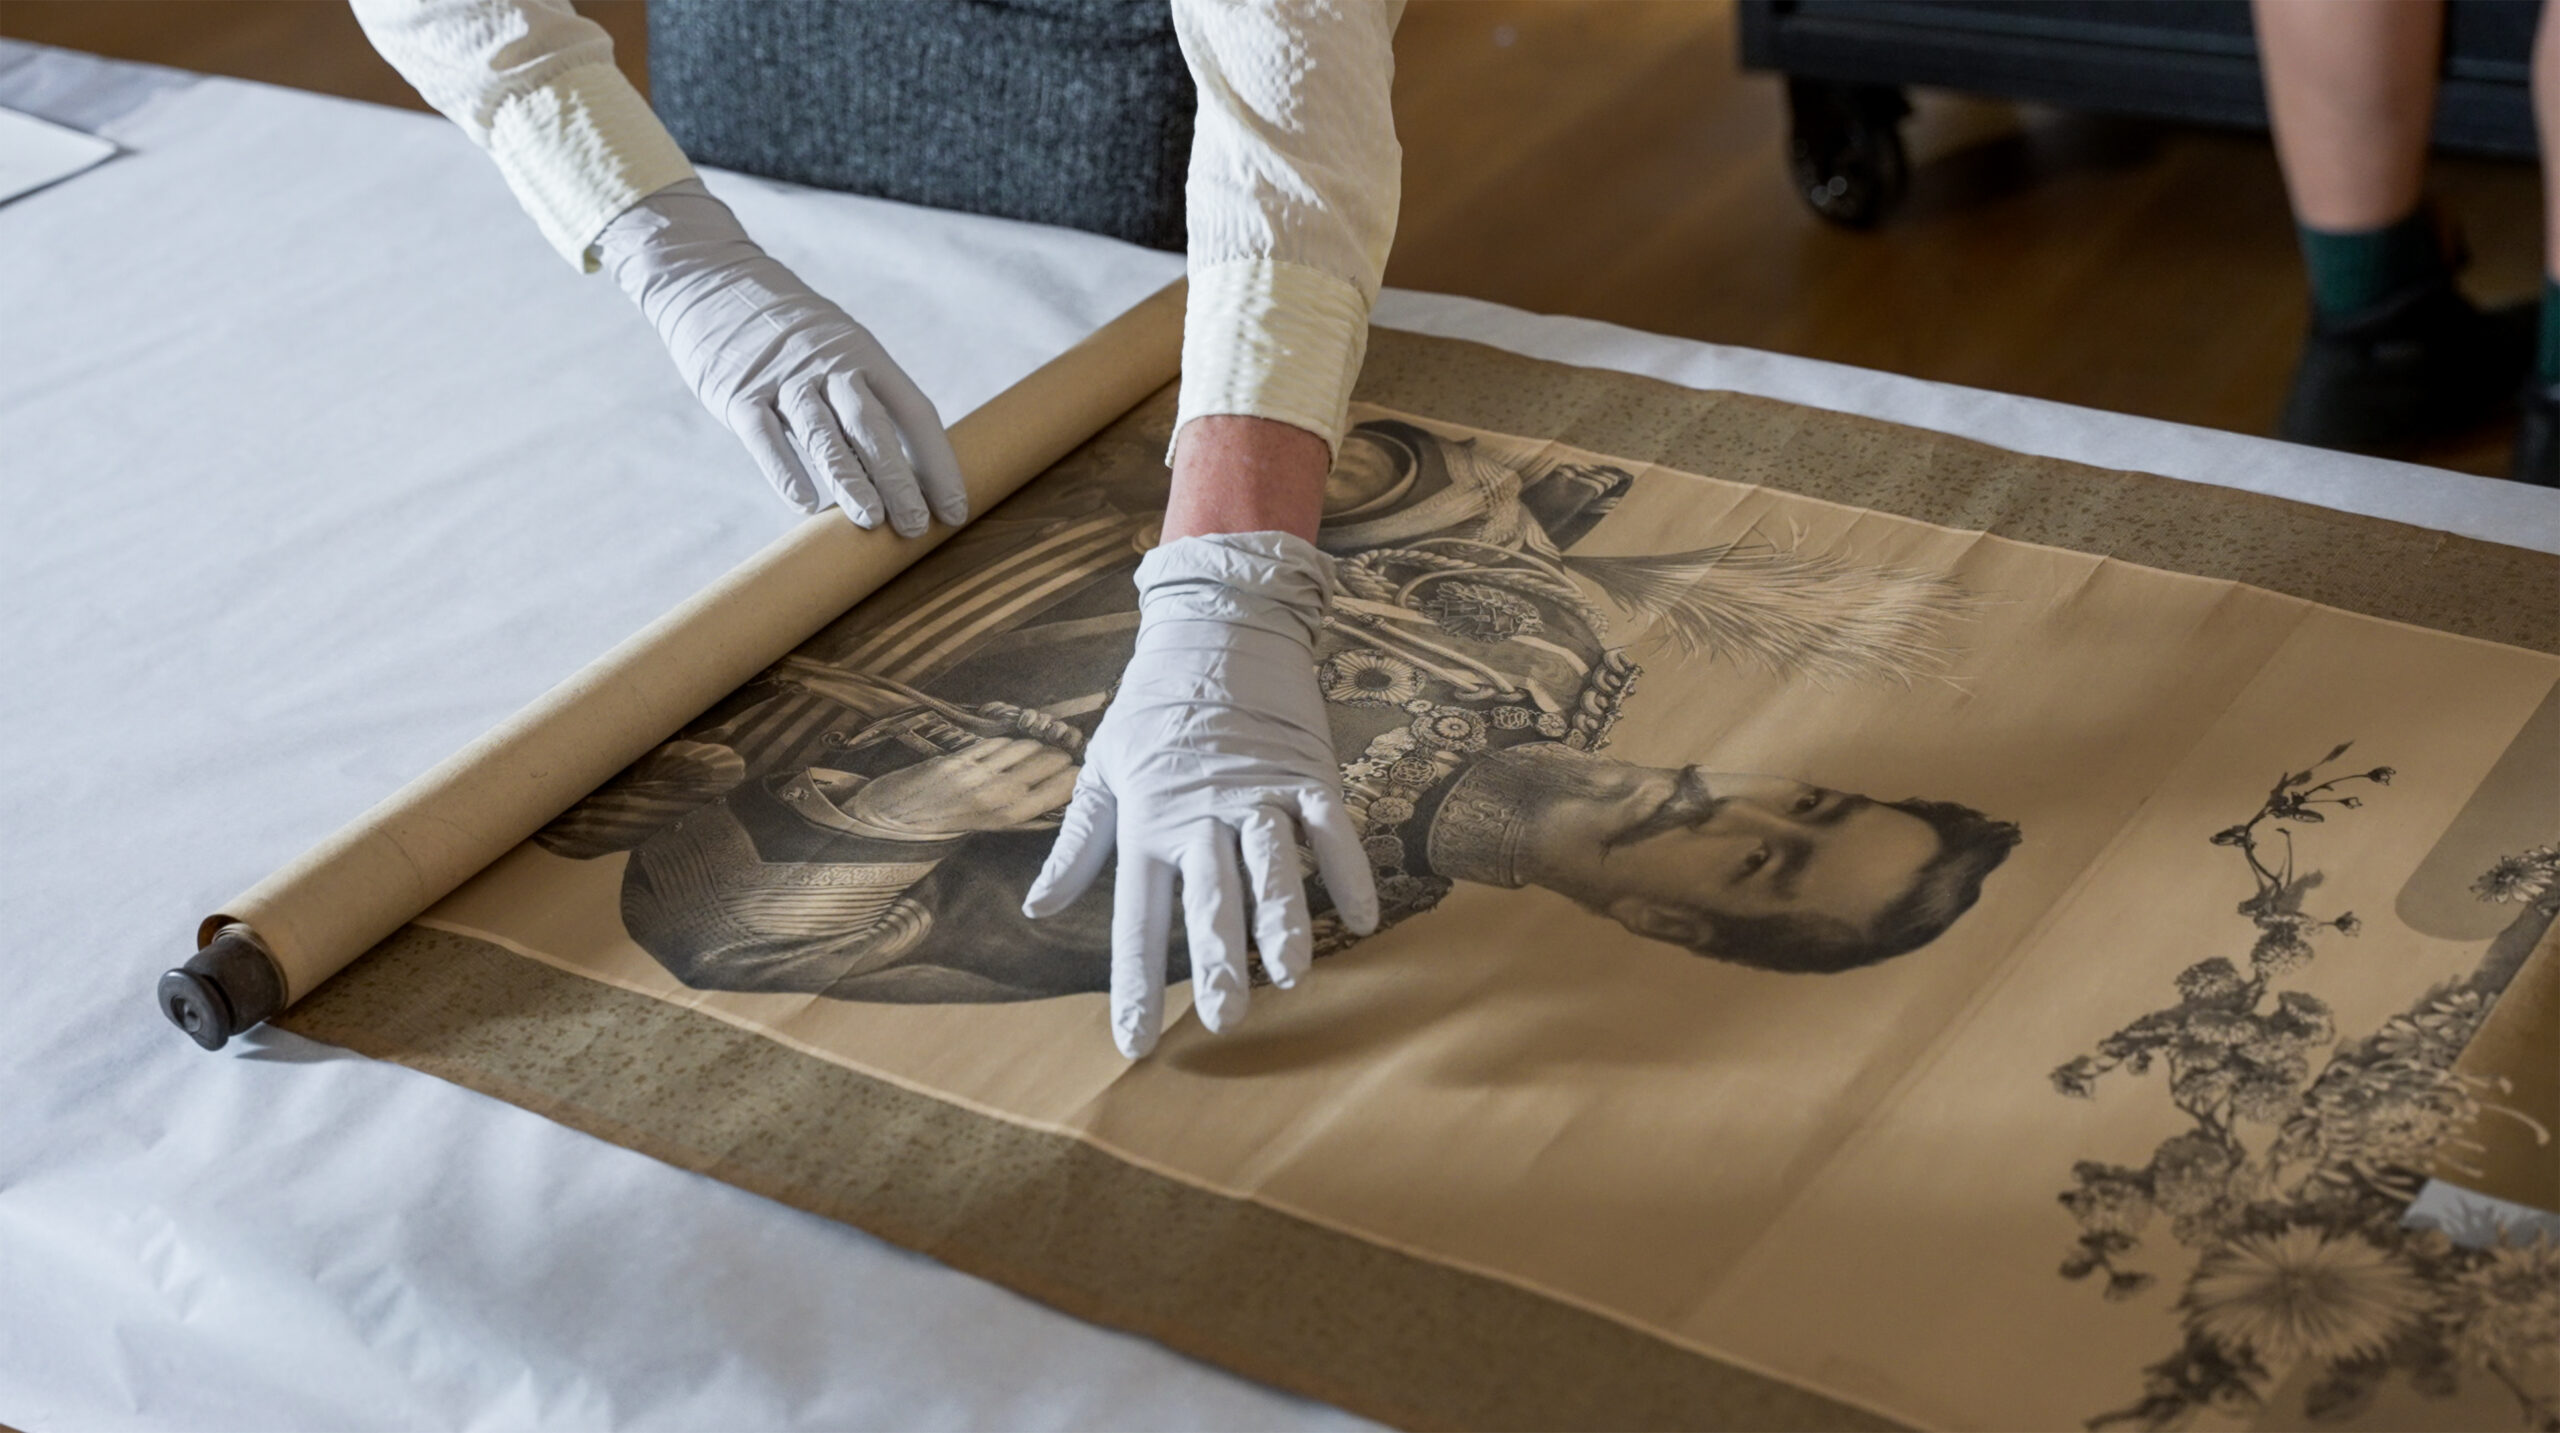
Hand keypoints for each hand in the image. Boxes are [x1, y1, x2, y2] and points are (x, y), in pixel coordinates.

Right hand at [596, 180, 966, 536]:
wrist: (708, 276)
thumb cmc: (785, 331)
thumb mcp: (835, 348)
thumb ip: (861, 398)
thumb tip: (901, 469)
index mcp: (864, 354)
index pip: (914, 411)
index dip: (938, 462)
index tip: (955, 508)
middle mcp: (829, 363)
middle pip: (874, 426)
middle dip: (900, 479)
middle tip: (917, 526)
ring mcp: (783, 377)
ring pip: (824, 433)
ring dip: (850, 479)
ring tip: (872, 520)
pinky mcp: (738, 391)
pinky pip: (765, 436)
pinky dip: (785, 470)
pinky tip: (804, 503)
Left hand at [848, 738, 1078, 836]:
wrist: (889, 820)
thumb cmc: (942, 829)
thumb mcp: (987, 829)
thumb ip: (1021, 809)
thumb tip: (1056, 791)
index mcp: (1009, 817)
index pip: (1062, 787)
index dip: (1078, 776)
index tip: (1084, 771)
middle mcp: (998, 793)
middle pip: (1050, 761)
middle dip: (1062, 756)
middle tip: (1065, 757)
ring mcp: (979, 771)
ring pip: (1027, 746)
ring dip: (1039, 745)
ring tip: (1041, 749)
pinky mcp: (960, 755)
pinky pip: (999, 741)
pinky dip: (1011, 741)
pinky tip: (1012, 746)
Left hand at [1022, 532, 1378, 1057]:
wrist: (1218, 624)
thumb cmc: (1153, 704)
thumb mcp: (1101, 769)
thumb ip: (1077, 844)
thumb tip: (1037, 907)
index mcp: (1147, 821)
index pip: (1136, 919)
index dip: (1133, 983)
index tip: (1134, 1043)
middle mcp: (1201, 814)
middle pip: (1210, 897)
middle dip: (1217, 959)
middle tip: (1223, 1016)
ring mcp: (1259, 792)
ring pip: (1272, 865)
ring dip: (1283, 920)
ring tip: (1293, 974)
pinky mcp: (1306, 771)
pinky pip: (1332, 828)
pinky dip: (1349, 871)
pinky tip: (1364, 919)